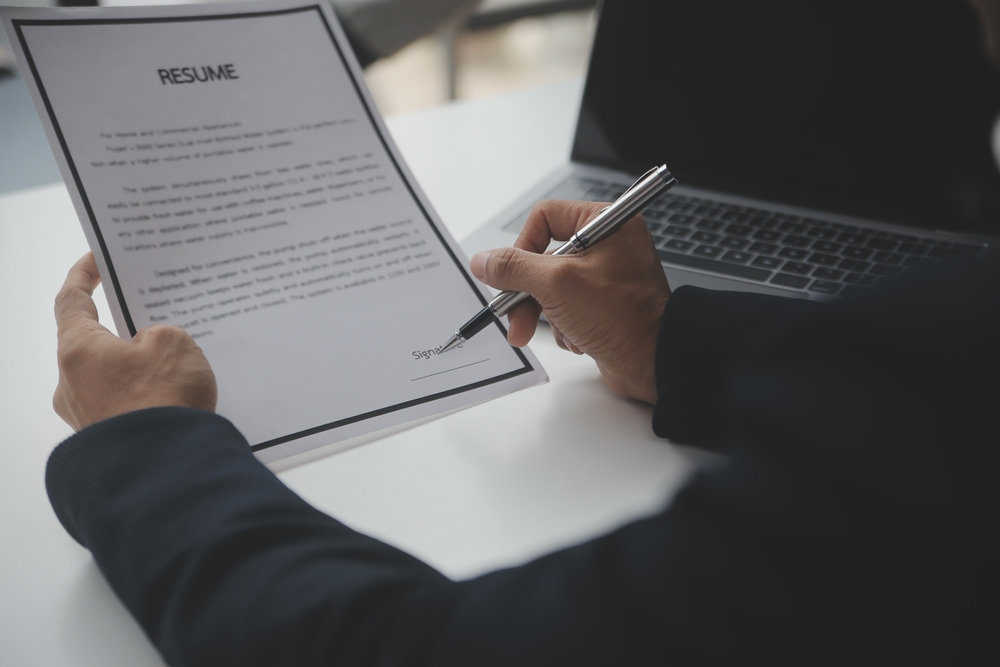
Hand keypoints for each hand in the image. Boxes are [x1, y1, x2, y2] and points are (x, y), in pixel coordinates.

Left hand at [53, 253, 217, 430]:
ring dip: (140, 368)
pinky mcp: (108, 441)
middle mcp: (71, 384)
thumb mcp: (174, 343)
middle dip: (124, 331)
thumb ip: (158, 334)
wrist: (167, 469)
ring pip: (112, 378)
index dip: (84, 276)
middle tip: (155, 319)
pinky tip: (176, 398)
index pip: (71, 301)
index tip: (96, 261)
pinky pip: (126, 407)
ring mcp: (87, 417)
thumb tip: (150, 349)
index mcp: (77, 350)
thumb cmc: (163, 401)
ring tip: (178, 366)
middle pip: (92, 344)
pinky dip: (147, 397)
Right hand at [470, 200, 670, 403]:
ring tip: (561, 332)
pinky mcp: (603, 305)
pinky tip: (580, 338)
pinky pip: (566, 308)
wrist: (654, 362)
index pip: (545, 217)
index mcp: (606, 222)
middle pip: (543, 257)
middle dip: (527, 292)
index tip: (510, 274)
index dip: (523, 246)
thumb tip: (484, 260)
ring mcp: (606, 276)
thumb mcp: (556, 284)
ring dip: (547, 314)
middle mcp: (608, 244)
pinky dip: (565, 327)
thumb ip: (513, 268)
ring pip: (551, 287)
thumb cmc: (623, 316)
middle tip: (515, 317)